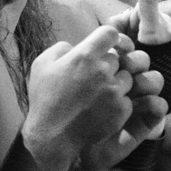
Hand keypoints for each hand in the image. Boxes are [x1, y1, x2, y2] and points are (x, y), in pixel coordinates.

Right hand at [23, 25, 150, 170]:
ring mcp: (114, 91)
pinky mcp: (121, 110)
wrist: (51, 137)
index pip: (111, 33)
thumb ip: (62, 48)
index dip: (108, 39)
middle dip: (109, 66)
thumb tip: (76, 46)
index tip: (103, 47)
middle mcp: (102, 70)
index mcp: (84, 56)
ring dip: (116, 84)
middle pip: (119, 58)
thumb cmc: (44, 99)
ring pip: (127, 78)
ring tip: (98, 95)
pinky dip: (118, 103)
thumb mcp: (42, 64)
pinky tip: (102, 109)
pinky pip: (128, 99)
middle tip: (94, 78)